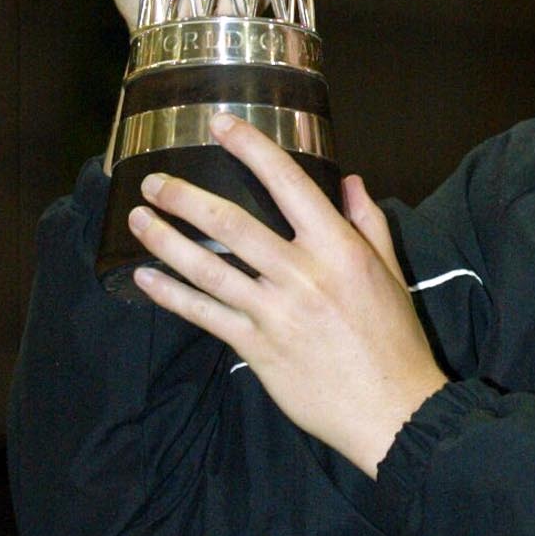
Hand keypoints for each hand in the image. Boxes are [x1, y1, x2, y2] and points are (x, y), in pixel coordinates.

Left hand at [126, 114, 448, 478]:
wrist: (392, 410)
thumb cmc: (396, 340)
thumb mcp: (392, 275)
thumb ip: (368, 224)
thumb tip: (351, 181)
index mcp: (339, 249)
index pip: (288, 184)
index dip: (250, 149)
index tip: (219, 125)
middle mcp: (303, 275)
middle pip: (231, 223)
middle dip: (184, 197)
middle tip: (154, 182)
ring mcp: (276, 313)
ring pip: (207, 268)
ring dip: (165, 240)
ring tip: (139, 220)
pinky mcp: (257, 348)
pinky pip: (204, 314)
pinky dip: (171, 294)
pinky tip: (145, 277)